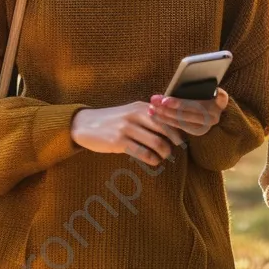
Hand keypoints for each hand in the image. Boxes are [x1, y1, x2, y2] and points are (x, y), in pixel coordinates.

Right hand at [70, 102, 184, 165]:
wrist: (85, 124)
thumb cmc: (112, 120)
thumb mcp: (130, 112)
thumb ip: (147, 116)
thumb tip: (170, 126)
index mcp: (141, 106)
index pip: (166, 116)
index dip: (178, 127)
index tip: (183, 137)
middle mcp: (135, 115)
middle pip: (164, 128)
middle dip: (174, 140)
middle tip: (178, 148)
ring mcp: (127, 128)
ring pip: (156, 141)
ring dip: (165, 152)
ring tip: (165, 156)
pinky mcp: (119, 142)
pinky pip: (142, 152)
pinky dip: (152, 159)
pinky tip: (153, 161)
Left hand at [148, 88, 228, 137]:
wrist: (210, 110)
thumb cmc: (203, 92)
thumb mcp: (203, 87)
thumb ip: (196, 85)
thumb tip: (181, 79)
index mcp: (222, 99)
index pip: (219, 96)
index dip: (200, 96)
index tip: (178, 97)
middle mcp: (217, 113)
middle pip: (193, 110)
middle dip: (174, 105)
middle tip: (158, 101)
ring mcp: (208, 125)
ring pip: (184, 120)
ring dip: (166, 114)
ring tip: (152, 107)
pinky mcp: (199, 132)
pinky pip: (180, 126)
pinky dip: (166, 120)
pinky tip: (155, 114)